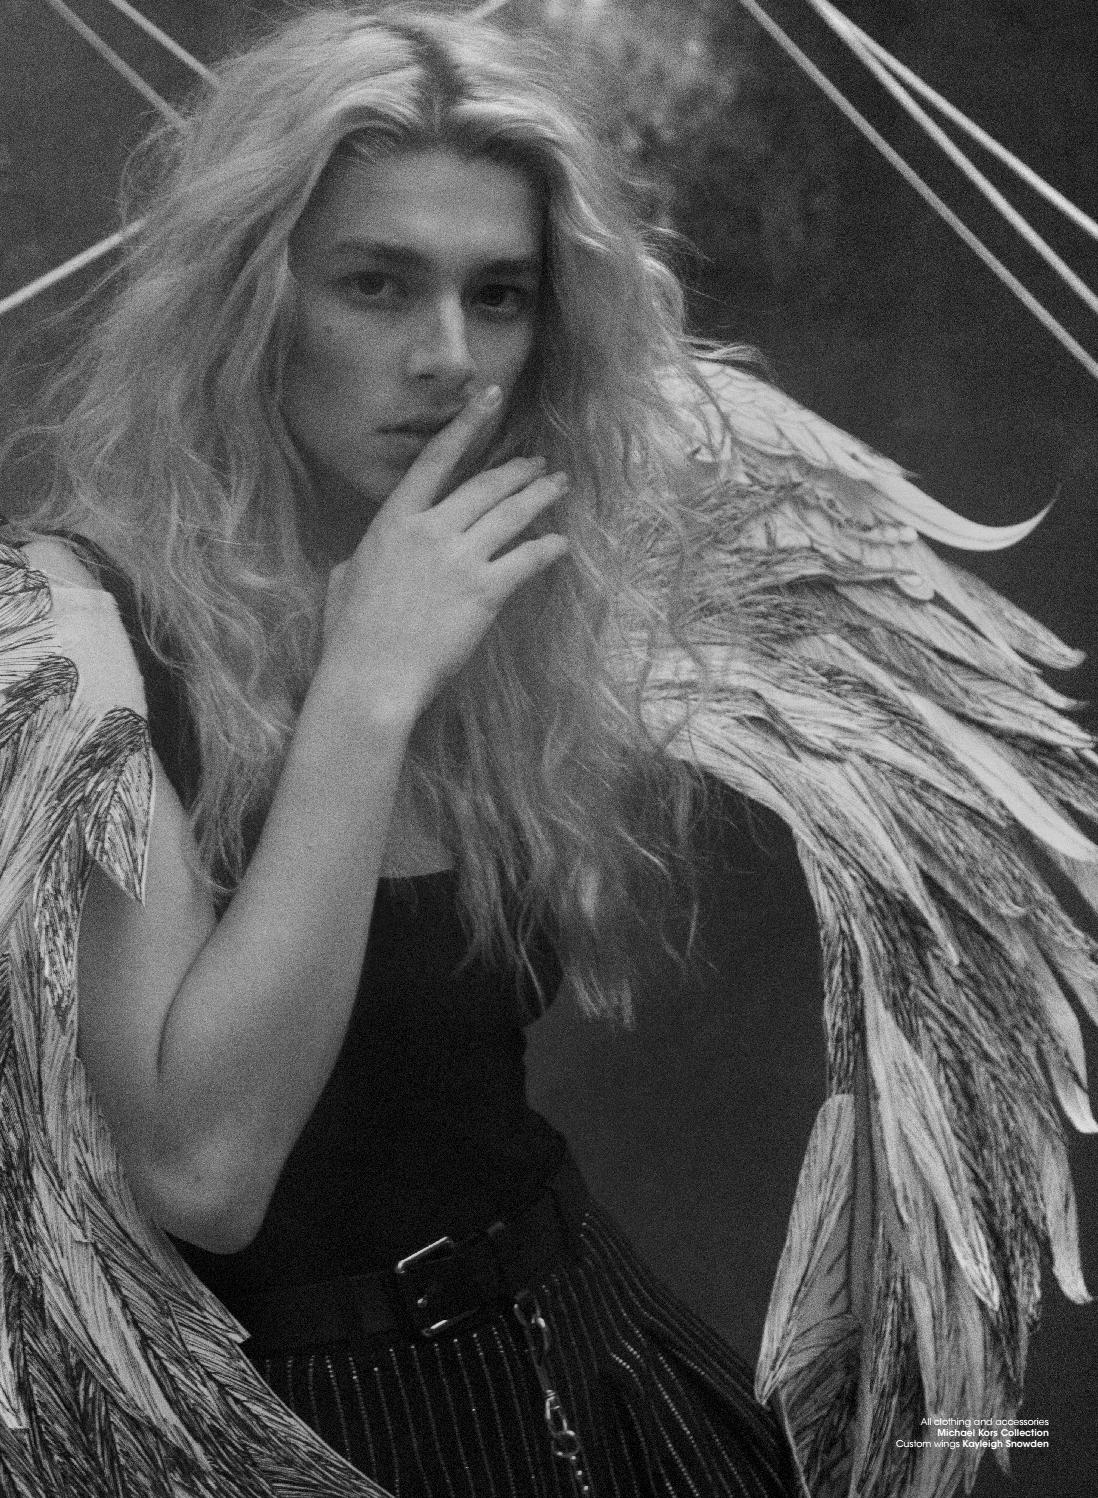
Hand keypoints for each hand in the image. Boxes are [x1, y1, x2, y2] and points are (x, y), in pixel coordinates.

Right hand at [318, 386, 569, 722]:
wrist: (372, 677)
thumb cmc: (351, 637)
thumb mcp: (343, 582)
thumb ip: (360, 558)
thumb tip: (358, 559)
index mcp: (393, 523)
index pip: (435, 460)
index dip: (466, 426)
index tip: (489, 399)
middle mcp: (430, 530)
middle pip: (485, 485)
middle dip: (518, 471)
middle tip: (539, 465)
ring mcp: (459, 559)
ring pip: (511, 514)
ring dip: (540, 497)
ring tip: (558, 487)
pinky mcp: (485, 592)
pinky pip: (526, 558)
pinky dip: (547, 548)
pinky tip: (560, 544)